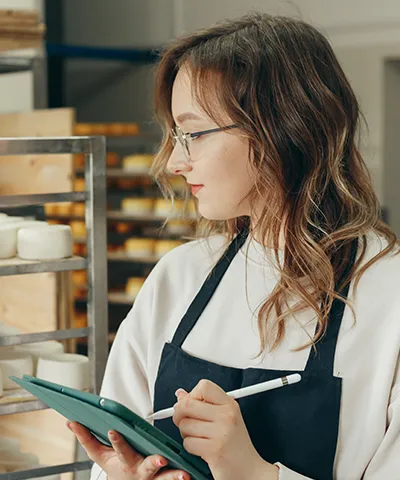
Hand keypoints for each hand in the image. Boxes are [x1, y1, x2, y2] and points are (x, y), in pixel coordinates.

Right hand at [68, 422, 189, 479]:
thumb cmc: (116, 467)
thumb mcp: (100, 456)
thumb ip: (87, 439)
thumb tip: (70, 422)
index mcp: (123, 462)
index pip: (119, 449)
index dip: (117, 440)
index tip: (114, 430)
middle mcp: (139, 472)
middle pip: (146, 467)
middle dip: (152, 463)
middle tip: (160, 459)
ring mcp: (153, 478)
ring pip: (165, 479)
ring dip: (174, 476)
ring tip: (185, 474)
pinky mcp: (165, 479)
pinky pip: (175, 478)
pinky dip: (182, 477)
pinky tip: (192, 474)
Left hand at [173, 380, 278, 479]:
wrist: (250, 470)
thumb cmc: (235, 445)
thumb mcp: (223, 418)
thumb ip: (202, 404)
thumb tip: (180, 394)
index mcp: (230, 404)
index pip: (203, 386)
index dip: (192, 395)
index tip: (193, 404)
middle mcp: (227, 415)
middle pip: (187, 404)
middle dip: (179, 414)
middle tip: (184, 421)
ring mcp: (221, 432)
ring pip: (185, 424)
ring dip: (185, 433)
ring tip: (198, 437)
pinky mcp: (214, 450)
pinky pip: (187, 443)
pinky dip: (190, 447)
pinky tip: (201, 448)